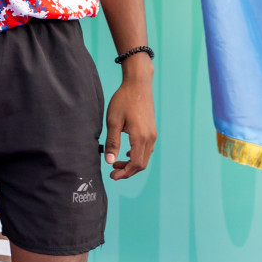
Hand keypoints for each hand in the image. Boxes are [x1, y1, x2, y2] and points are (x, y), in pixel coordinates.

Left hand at [103, 63, 155, 179]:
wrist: (138, 85)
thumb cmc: (123, 100)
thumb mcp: (113, 121)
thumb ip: (112, 142)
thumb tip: (109, 161)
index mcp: (140, 137)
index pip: (135, 164)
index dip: (124, 173)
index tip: (112, 176)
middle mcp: (150, 138)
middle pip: (141, 164)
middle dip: (127, 171)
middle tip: (112, 172)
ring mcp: (153, 135)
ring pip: (145, 158)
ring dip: (132, 164)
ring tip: (116, 163)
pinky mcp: (152, 131)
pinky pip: (147, 150)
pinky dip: (137, 155)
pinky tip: (126, 153)